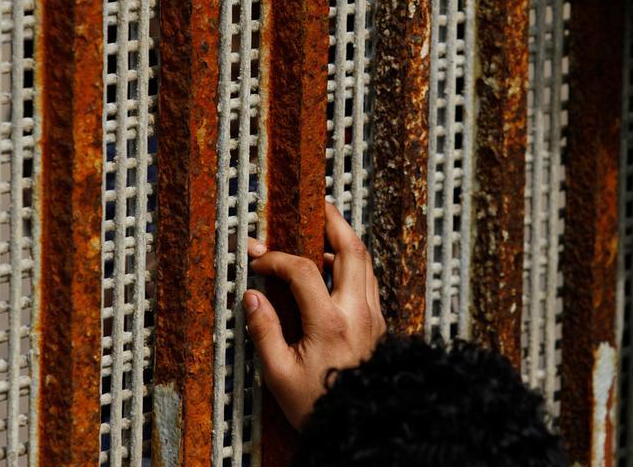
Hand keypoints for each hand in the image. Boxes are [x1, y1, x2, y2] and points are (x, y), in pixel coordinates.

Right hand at [243, 202, 385, 429]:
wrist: (361, 428)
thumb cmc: (319, 406)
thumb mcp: (279, 374)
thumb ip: (265, 330)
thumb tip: (253, 297)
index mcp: (330, 323)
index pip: (302, 270)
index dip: (276, 258)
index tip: (258, 261)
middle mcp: (358, 313)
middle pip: (352, 250)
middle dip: (334, 222)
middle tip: (317, 205)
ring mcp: (373, 317)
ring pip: (365, 263)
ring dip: (344, 241)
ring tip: (323, 232)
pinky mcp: (379, 325)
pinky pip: (368, 281)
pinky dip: (352, 264)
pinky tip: (333, 268)